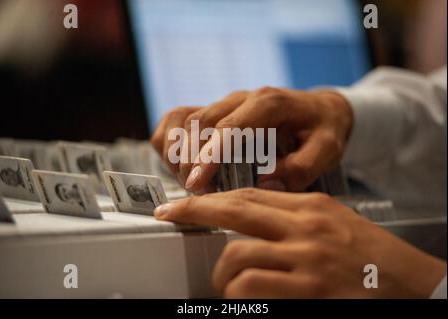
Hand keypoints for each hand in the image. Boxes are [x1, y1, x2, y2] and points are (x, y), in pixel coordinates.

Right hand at [150, 87, 352, 191]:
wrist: (320, 109)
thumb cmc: (322, 129)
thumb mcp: (327, 150)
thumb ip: (302, 168)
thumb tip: (265, 183)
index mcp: (268, 104)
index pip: (228, 128)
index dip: (208, 157)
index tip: (197, 184)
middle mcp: (241, 98)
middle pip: (197, 123)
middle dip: (189, 160)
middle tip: (199, 192)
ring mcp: (225, 102)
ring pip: (181, 119)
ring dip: (176, 151)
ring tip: (190, 180)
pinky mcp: (215, 110)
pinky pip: (177, 117)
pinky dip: (169, 139)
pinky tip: (181, 162)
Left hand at [154, 189, 445, 297]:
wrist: (411, 285)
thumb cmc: (370, 256)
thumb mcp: (331, 223)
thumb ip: (290, 216)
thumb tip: (246, 219)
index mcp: (311, 208)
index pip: (248, 194)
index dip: (211, 198)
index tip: (184, 202)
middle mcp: (306, 228)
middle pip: (235, 210)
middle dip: (195, 211)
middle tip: (171, 217)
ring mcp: (307, 261)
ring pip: (237, 258)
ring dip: (223, 276)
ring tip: (227, 286)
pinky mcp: (308, 292)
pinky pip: (252, 289)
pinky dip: (239, 296)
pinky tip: (244, 299)